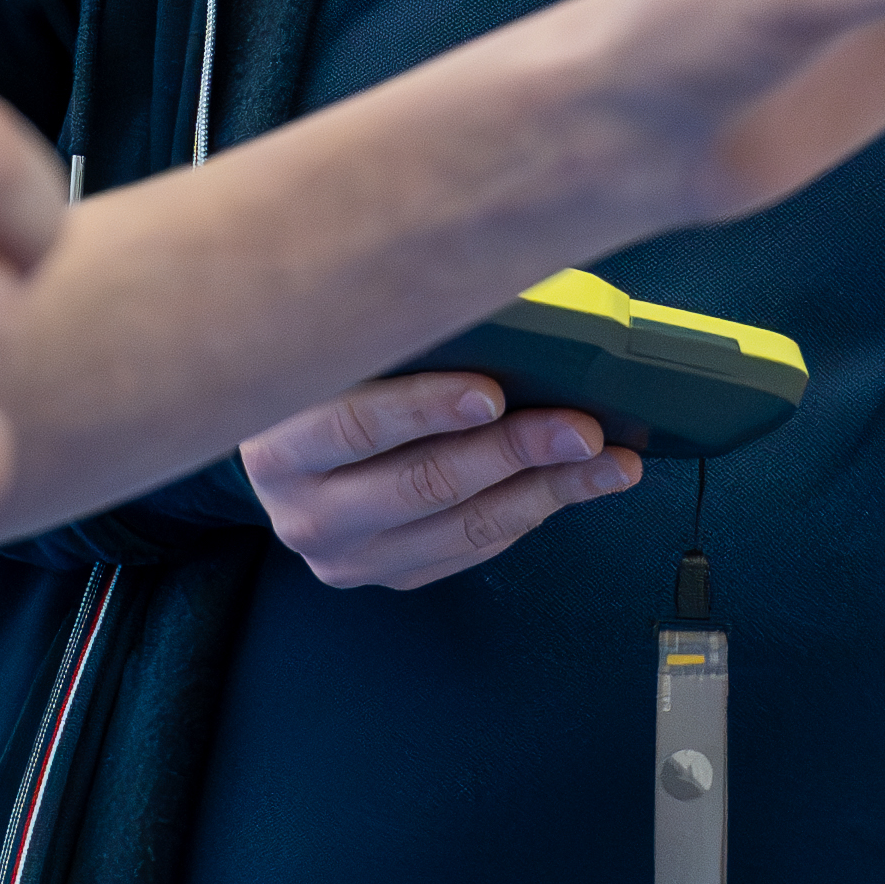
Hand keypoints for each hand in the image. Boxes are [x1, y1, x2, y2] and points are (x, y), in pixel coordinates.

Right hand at [241, 370, 647, 592]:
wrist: (286, 455)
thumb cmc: (327, 380)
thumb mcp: (335, 353)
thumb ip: (391, 340)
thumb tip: (493, 306)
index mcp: (276, 444)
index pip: (353, 424)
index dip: (425, 408)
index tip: (492, 393)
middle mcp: (303, 513)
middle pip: (422, 483)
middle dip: (514, 453)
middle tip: (581, 428)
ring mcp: (345, 556)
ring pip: (461, 528)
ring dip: (546, 492)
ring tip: (608, 462)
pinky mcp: (386, 578)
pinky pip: (471, 551)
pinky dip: (529, 513)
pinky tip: (572, 483)